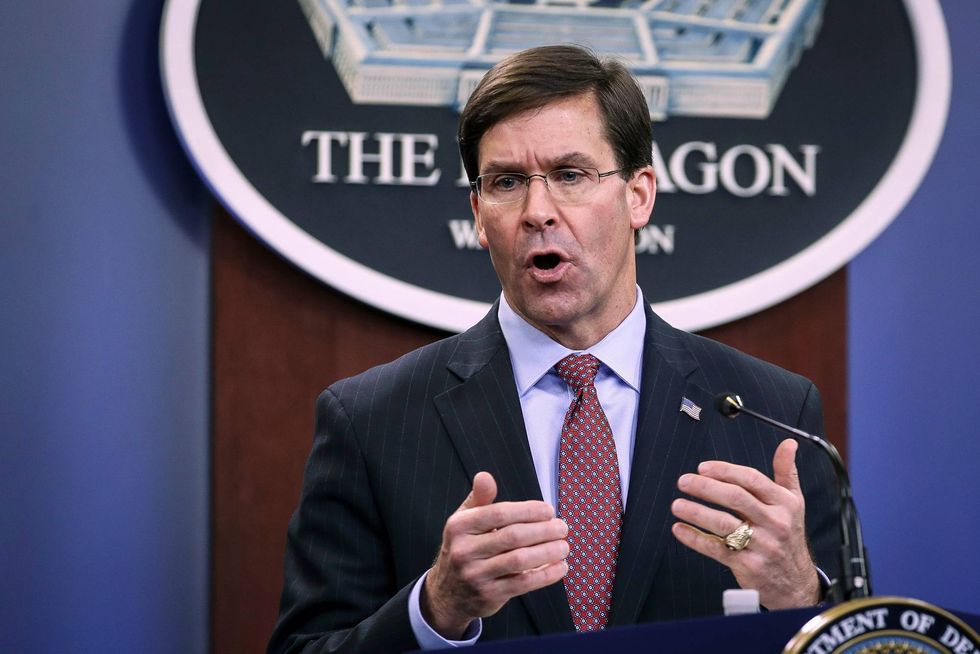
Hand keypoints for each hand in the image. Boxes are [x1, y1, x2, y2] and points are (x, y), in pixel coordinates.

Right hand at [422, 472, 568, 638]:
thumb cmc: (465, 548)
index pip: (499, 514)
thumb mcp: (464, 521)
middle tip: (562, 527)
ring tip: (564, 546)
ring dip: (547, 552)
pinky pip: (523, 583)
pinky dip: (545, 575)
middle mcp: (464, 550)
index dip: (528, 510)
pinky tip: (560, 567)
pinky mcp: (489, 595)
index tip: (549, 510)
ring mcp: (476, 575)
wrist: (448, 593)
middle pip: (512, 536)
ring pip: (519, 560)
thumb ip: (479, 499)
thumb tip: (485, 476)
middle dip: (543, 530)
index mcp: (459, 526)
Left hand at [670, 439, 820, 608]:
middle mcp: (775, 523)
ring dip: (697, 513)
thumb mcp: (794, 502)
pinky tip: (680, 529)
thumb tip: (789, 444)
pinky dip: (696, 539)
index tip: (702, 468)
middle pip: (736, 499)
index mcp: (784, 503)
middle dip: (706, 488)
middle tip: (683, 481)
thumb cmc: (788, 534)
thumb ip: (786, 472)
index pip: (752, 480)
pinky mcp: (748, 565)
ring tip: (676, 505)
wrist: (795, 582)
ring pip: (724, 524)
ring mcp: (762, 545)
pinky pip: (717, 549)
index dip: (725, 471)